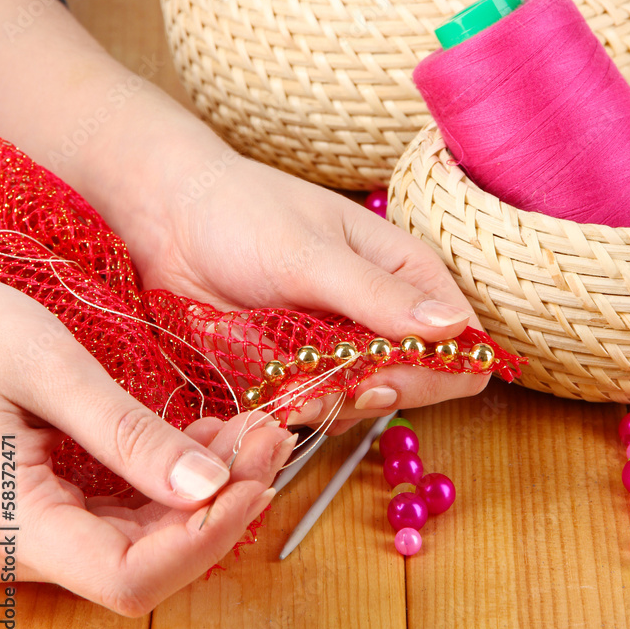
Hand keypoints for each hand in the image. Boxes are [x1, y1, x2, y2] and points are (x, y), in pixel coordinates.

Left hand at [0, 0, 487, 438]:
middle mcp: (382, 316)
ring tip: (287, 387)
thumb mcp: (310, 251)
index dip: (433, 371)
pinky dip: (295, 415)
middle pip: (418, 386)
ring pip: (365, 408)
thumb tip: (454, 329)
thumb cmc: (244, 213)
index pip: (459, 345)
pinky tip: (268, 395)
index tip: (382, 373)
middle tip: (323, 387)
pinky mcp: (296, 374)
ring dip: (330, 408)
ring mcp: (340, 349)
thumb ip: (377, 294)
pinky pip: (315, 414)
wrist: (171, 220)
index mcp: (406, 274)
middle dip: (374, 395)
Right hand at [0, 281, 295, 613]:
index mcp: (13, 524)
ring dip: (205, 486)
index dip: (203, 540)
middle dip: (220, 502)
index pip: (128, 578)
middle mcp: (24, 542)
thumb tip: (209, 484)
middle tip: (270, 436)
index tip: (254, 479)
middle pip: (145, 558)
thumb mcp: (48, 369)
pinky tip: (210, 435)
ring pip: (141, 535)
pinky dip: (172, 475)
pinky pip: (121, 507)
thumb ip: (125, 433)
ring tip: (253, 429)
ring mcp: (35, 526)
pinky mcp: (46, 502)